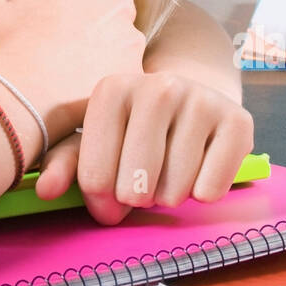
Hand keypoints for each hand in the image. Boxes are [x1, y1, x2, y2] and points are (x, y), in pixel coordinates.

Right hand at [0, 0, 145, 156]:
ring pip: (125, 36)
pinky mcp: (131, 71)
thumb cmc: (2, 53)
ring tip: (74, 66)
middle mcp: (112, 4)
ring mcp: (127, 39)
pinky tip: (82, 85)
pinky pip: (127, 67)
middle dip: (101, 13)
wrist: (16, 103)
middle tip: (73, 34)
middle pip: (118, 0)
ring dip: (107, 45)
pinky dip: (110, 74)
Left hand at [37, 73, 253, 224]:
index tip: (110, 194)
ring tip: (169, 173)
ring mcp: (200, 99)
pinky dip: (203, 193)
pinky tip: (199, 170)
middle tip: (143, 184)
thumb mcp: (94, 141)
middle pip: (135, 186)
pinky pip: (211, 188)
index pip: (95, 176)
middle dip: (137, 200)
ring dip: (170, 197)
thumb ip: (65, 164)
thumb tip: (47, 191)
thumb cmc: (133, 129)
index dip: (102, 200)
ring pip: (174, 190)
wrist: (191, 102)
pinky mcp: (237, 119)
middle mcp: (158, 86)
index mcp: (113, 89)